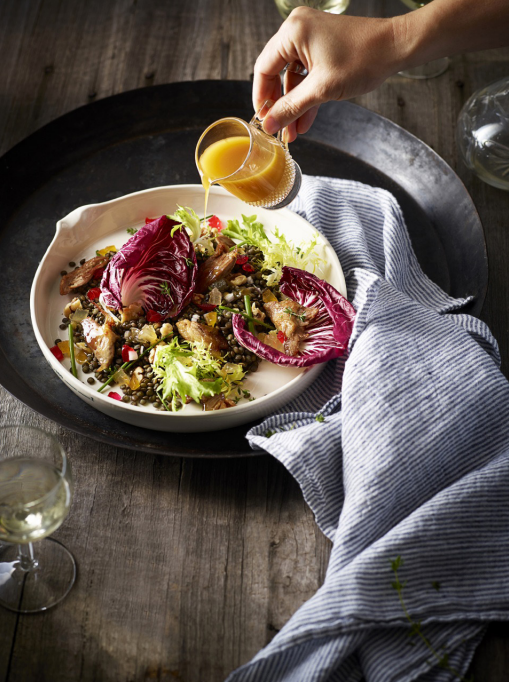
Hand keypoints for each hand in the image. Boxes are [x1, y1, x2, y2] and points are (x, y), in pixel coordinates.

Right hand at [253, 7, 404, 141]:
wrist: (395, 48)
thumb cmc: (364, 59)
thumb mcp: (322, 90)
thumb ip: (291, 108)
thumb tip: (269, 124)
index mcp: (292, 32)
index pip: (264, 68)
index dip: (262, 98)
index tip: (264, 120)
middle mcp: (298, 29)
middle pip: (276, 73)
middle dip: (280, 105)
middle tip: (279, 129)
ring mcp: (310, 37)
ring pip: (292, 77)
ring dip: (294, 105)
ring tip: (294, 131)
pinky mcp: (322, 46)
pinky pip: (307, 74)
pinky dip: (307, 95)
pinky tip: (305, 119)